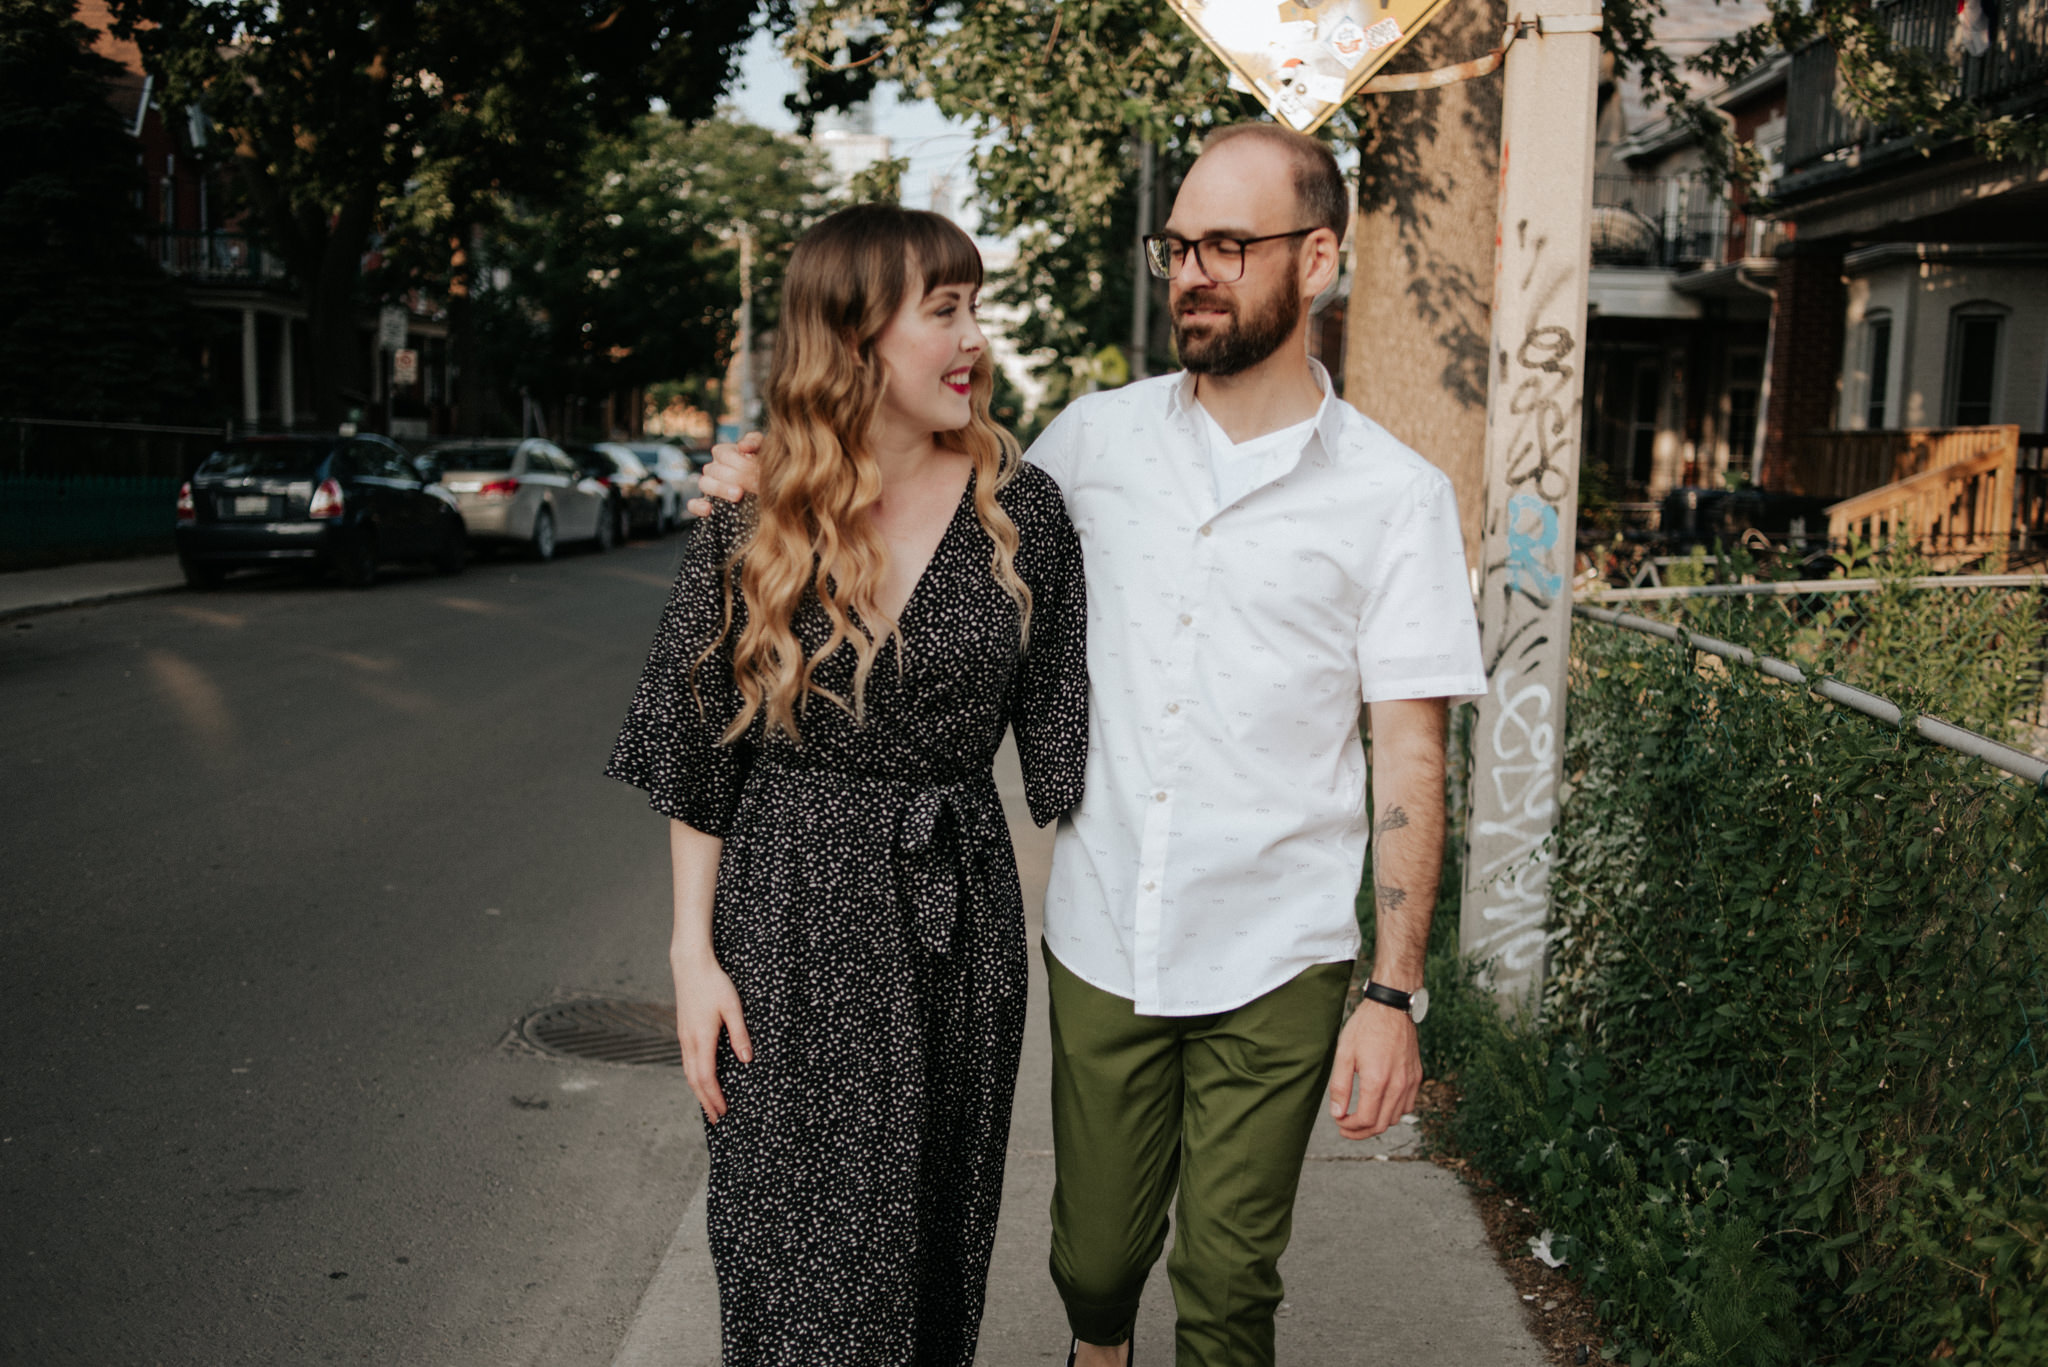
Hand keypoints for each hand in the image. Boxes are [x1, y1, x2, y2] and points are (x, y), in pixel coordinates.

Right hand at [671, 950, 751, 1122]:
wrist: (690, 965)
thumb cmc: (714, 983)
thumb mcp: (733, 1007)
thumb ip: (739, 1034)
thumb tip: (747, 1060)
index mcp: (702, 1038)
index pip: (707, 1077)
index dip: (715, 1097)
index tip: (723, 1112)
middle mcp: (689, 1041)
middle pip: (694, 1080)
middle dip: (705, 1101)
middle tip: (716, 1120)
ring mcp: (683, 1036)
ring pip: (688, 1072)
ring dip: (698, 1091)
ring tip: (708, 1105)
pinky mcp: (683, 1031)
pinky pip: (687, 1061)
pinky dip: (694, 1077)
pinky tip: (700, 1078)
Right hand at [687, 430, 763, 516]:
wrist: (773, 490)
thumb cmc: (766, 466)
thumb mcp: (764, 449)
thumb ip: (755, 442)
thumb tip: (742, 446)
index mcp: (724, 453)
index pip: (722, 453)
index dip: (738, 461)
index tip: (756, 469)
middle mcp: (714, 469)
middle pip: (714, 469)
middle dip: (734, 476)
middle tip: (754, 484)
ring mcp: (709, 487)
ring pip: (704, 483)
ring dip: (720, 489)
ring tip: (738, 495)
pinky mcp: (707, 505)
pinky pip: (693, 505)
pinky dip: (698, 506)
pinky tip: (709, 509)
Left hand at [1327, 998, 1421, 1140]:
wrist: (1392, 1006)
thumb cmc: (1366, 1026)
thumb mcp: (1344, 1053)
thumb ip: (1340, 1087)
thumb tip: (1338, 1113)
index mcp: (1377, 1081)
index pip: (1365, 1120)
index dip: (1350, 1128)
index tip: (1339, 1123)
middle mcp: (1397, 1085)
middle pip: (1381, 1125)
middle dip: (1361, 1131)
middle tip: (1346, 1127)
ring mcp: (1410, 1082)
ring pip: (1395, 1118)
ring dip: (1377, 1123)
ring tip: (1360, 1117)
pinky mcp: (1416, 1076)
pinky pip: (1407, 1105)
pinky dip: (1393, 1112)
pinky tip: (1380, 1104)